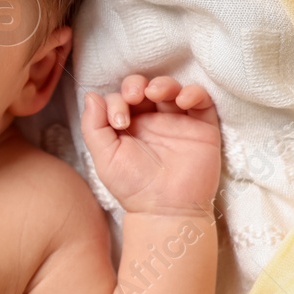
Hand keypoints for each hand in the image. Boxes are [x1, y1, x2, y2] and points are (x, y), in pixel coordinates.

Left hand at [80, 74, 220, 215]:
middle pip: (144, 87)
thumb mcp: (105, 157)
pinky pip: (202, 101)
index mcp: (128, 126)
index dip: (117, 101)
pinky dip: (194, 93)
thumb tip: (91, 96)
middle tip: (135, 96)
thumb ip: (94, 127)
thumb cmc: (133, 187)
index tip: (119, 122)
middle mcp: (152, 121)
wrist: (166, 209)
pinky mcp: (202, 128)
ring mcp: (178, 122)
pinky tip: (183, 100)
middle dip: (136, 84)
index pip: (120, 98)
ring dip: (163, 84)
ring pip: (172, 89)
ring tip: (156, 93)